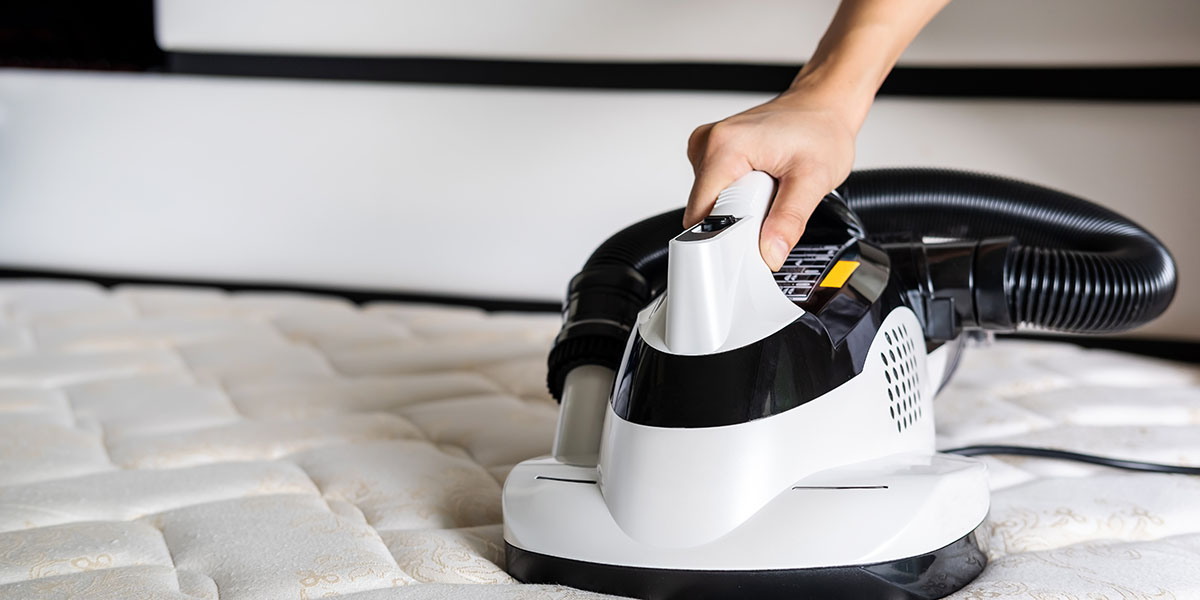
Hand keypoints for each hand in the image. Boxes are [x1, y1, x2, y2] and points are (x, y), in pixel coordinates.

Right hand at [685, 87, 858, 270]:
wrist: (823, 106)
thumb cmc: (821, 131)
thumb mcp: (814, 180)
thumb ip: (789, 220)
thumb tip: (770, 254)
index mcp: (725, 146)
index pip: (701, 213)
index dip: (723, 237)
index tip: (749, 242)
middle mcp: (709, 142)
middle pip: (703, 210)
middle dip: (734, 222)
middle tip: (769, 207)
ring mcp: (707, 146)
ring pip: (708, 203)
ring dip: (736, 209)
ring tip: (768, 190)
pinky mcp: (713, 152)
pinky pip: (714, 191)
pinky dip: (736, 197)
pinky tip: (760, 184)